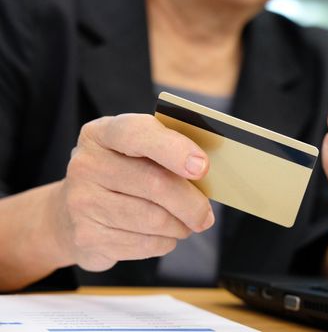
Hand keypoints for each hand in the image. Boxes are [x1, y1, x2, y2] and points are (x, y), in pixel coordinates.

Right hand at [50, 114, 213, 271]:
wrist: (70, 214)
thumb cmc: (120, 177)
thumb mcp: (135, 154)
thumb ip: (166, 154)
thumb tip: (206, 174)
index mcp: (102, 133)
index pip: (138, 134)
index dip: (175, 149)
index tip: (202, 167)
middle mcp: (86, 164)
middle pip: (156, 184)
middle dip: (192, 203)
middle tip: (206, 215)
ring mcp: (82, 202)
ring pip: (155, 219)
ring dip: (181, 226)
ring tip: (185, 224)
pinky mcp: (87, 237)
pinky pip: (146, 244)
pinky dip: (165, 242)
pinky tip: (162, 235)